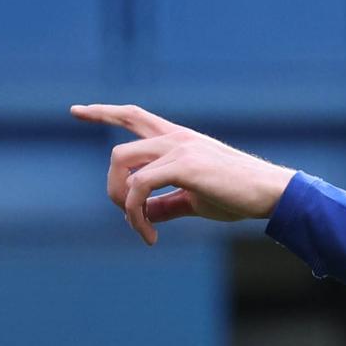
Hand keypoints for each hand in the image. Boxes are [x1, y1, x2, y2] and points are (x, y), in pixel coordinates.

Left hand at [70, 103, 295, 245]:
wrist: (270, 193)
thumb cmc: (239, 196)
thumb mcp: (197, 200)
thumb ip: (168, 204)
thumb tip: (145, 216)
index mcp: (178, 139)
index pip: (132, 115)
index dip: (102, 112)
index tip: (75, 112)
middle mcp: (174, 138)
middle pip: (119, 152)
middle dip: (112, 187)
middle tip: (126, 216)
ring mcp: (178, 149)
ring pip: (122, 166)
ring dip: (122, 203)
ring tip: (142, 229)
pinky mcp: (183, 166)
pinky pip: (140, 187)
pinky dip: (136, 213)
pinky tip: (150, 234)